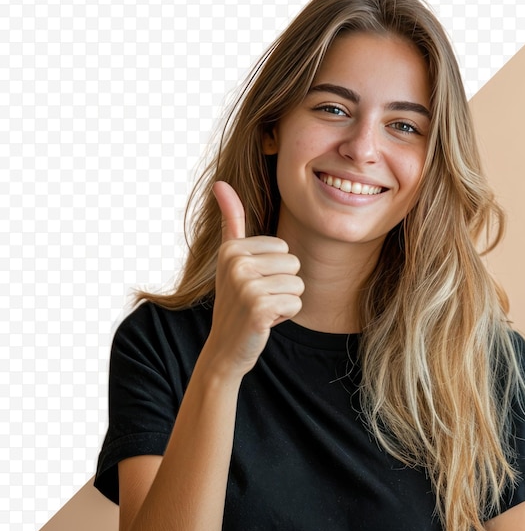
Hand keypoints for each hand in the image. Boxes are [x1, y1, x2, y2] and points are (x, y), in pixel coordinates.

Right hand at [204, 181, 303, 377]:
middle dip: (282, 286)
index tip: (251, 284)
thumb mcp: (230, 258)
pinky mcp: (258, 308)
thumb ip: (230, 220)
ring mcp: (245, 286)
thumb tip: (221, 183)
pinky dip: (285, 317)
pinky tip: (264, 322)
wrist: (226, 348)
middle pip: (294, 264)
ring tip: (260, 309)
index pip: (284, 248)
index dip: (274, 270)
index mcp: (232, 248)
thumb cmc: (234, 301)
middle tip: (257, 299)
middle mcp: (235, 263)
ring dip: (284, 302)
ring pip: (298, 284)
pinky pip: (296, 304)